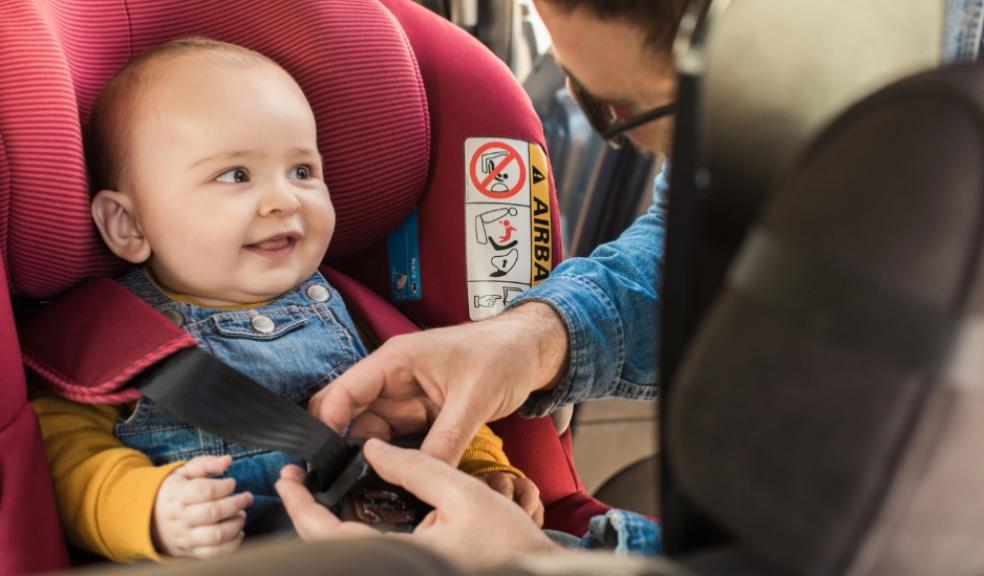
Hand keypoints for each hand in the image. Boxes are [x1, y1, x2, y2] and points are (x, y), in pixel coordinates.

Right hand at [152, 455, 252, 558]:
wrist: (151, 519)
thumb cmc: (175, 492)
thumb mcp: (185, 473)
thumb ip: (206, 464)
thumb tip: (227, 460)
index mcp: (178, 495)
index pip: (204, 490)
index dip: (223, 486)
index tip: (232, 483)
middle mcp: (181, 518)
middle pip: (213, 512)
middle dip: (236, 503)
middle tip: (247, 497)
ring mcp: (186, 537)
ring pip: (216, 535)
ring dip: (236, 524)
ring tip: (241, 514)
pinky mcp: (191, 551)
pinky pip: (214, 553)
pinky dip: (232, 544)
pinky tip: (238, 532)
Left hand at [276, 439, 559, 567]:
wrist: (533, 570)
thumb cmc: (507, 541)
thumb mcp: (464, 492)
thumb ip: (416, 467)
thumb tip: (373, 448)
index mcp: (402, 557)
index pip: (330, 536)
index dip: (301, 507)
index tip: (288, 479)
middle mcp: (395, 568)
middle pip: (330, 546)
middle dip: (306, 512)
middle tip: (296, 479)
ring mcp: (402, 569)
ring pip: (347, 550)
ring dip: (325, 521)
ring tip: (317, 486)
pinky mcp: (410, 568)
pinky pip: (368, 551)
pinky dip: (351, 528)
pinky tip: (353, 504)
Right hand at [308, 302, 568, 464]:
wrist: (530, 351)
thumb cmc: (502, 356)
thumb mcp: (474, 399)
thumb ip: (446, 440)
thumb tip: (424, 477)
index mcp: (395, 361)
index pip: (344, 392)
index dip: (328, 426)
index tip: (322, 464)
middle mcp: (393, 379)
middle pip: (349, 414)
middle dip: (341, 446)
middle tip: (340, 484)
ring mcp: (405, 397)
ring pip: (370, 432)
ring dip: (367, 456)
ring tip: (363, 489)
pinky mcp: (420, 413)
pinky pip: (396, 439)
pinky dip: (392, 458)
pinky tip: (390, 480)